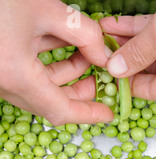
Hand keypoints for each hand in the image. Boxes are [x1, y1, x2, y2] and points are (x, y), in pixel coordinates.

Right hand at [0, 0, 114, 125]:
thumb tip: (104, 55)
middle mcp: (3, 82)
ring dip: (66, 73)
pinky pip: (26, 72)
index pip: (60, 110)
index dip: (88, 114)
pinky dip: (48, 62)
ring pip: (39, 85)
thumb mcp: (47, 9)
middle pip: (51, 100)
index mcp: (15, 76)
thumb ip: (84, 35)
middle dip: (81, 90)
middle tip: (102, 77)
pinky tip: (64, 43)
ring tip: (87, 53)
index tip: (108, 114)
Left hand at [100, 0, 155, 101]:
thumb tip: (115, 69)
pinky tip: (121, 22)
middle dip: (126, 58)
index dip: (125, 83)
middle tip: (100, 49)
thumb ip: (137, 52)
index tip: (102, 72)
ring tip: (105, 31)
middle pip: (153, 72)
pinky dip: (145, 31)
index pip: (151, 92)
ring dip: (132, 41)